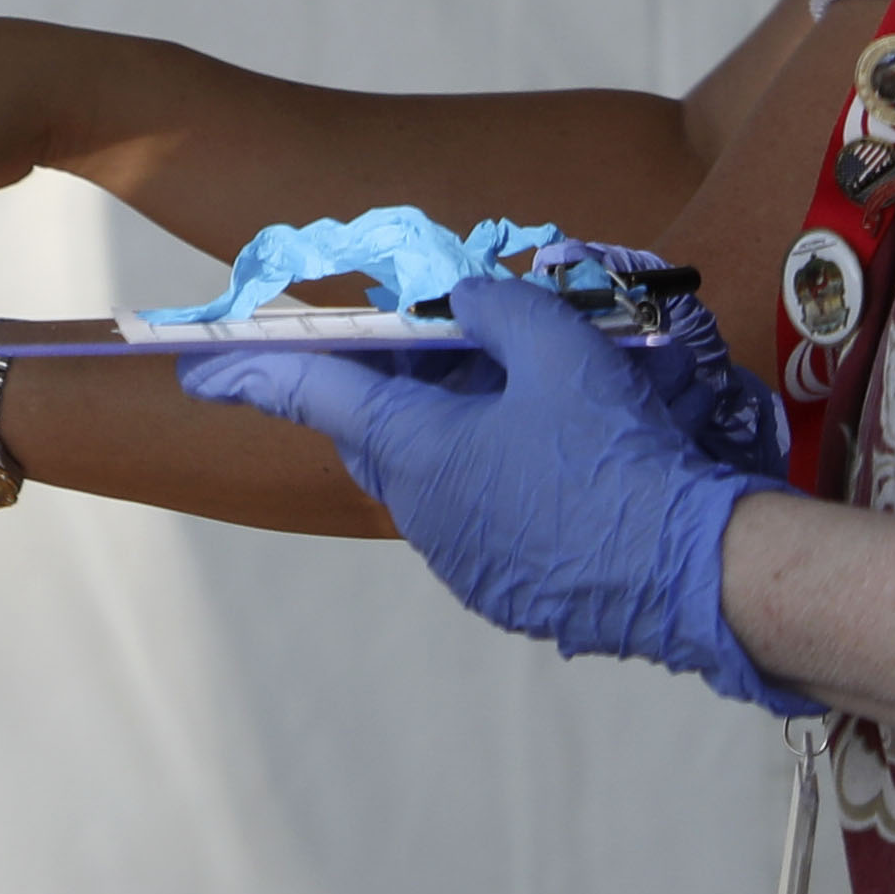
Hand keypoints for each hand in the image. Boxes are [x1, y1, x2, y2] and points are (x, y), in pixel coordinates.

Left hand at [185, 279, 807, 711]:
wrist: (695, 574)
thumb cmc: (620, 458)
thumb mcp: (563, 349)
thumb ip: (500, 309)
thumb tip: (466, 301)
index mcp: (418, 450)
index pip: (316, 393)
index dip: (254, 371)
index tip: (199, 366)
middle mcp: (423, 510)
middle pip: (380, 431)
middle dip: (386, 385)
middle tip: (418, 345)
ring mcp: (463, 560)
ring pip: (430, 476)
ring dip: (449, 431)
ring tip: (505, 391)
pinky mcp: (508, 592)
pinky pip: (477, 518)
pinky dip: (490, 477)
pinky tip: (547, 457)